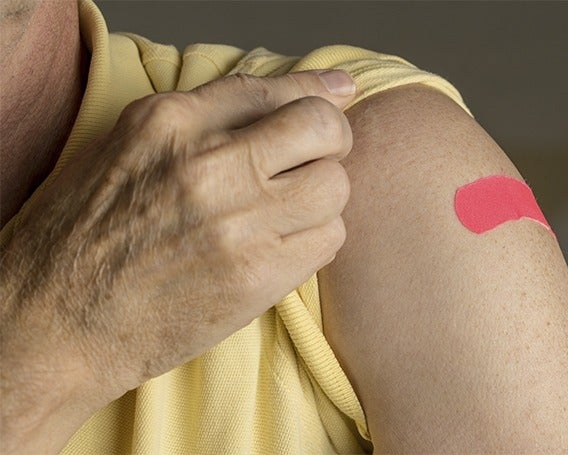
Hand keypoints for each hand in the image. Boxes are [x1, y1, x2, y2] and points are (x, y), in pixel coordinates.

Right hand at [0, 70, 355, 451]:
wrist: (54, 324)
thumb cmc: (81, 236)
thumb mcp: (125, 150)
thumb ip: (201, 120)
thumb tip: (282, 96)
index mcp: (168, 123)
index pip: (271, 87)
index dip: (316, 91)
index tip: (338, 95)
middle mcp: (206, 165)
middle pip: (322, 129)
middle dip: (331, 141)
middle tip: (315, 160)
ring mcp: (235, 223)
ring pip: (334, 187)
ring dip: (323, 198)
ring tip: (290, 212)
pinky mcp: (255, 278)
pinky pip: (328, 240)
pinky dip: (316, 240)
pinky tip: (283, 247)